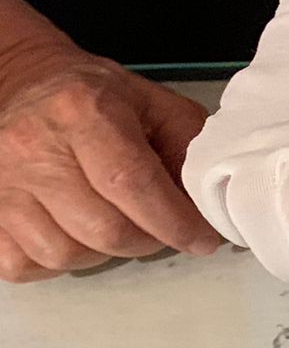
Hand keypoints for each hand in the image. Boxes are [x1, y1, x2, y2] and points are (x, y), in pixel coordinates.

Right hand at [0, 31, 217, 279]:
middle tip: (158, 229)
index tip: (202, 240)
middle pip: (102, 230)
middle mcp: (32, 147)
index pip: (131, 183)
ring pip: (63, 255)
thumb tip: (210, 206)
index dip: (174, 222)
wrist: (19, 81)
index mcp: (83, 111)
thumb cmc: (95, 98)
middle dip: (145, 241)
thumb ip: (188, 148)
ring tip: (110, 223)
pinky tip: (69, 232)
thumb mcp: (152, 103)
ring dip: (100, 252)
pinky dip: (53, 262)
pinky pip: (22, 265)